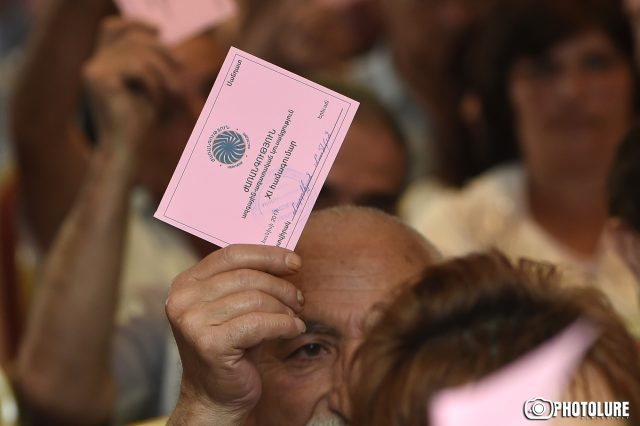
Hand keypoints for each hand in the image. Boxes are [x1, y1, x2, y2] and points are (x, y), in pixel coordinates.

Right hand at [83, 17, 181, 155]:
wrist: (126, 149)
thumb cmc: (138, 122)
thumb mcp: (146, 85)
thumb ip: (146, 60)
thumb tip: (156, 32)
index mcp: (100, 65)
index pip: (112, 28)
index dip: (135, 24)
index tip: (159, 30)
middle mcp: (93, 65)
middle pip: (131, 37)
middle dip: (162, 49)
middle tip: (182, 66)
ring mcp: (94, 71)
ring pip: (139, 52)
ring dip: (163, 71)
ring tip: (174, 91)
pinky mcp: (102, 80)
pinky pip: (138, 68)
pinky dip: (154, 83)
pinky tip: (157, 102)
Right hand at [166, 245, 305, 424]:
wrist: (214, 396)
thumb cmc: (230, 348)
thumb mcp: (233, 306)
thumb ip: (247, 280)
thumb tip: (286, 258)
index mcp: (186, 283)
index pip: (231, 254)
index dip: (267, 255)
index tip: (294, 262)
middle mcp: (182, 300)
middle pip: (246, 276)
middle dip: (280, 286)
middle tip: (298, 299)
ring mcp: (193, 322)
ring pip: (256, 299)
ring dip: (284, 308)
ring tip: (294, 317)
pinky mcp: (210, 344)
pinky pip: (260, 323)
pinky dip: (284, 325)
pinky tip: (293, 329)